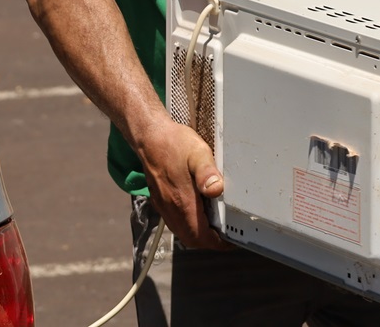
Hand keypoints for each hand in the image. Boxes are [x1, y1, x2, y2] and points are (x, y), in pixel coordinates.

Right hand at [137, 118, 230, 250]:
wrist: (149, 137)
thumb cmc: (173, 143)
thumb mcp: (197, 152)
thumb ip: (207, 172)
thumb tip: (216, 189)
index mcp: (182, 202)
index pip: (201, 236)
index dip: (218, 243)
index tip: (231, 241)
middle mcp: (171, 208)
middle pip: (191, 239)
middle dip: (209, 242)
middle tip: (226, 235)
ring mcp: (164, 206)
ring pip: (182, 232)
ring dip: (198, 234)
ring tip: (215, 226)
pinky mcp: (160, 200)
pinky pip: (175, 222)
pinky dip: (188, 225)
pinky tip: (197, 212)